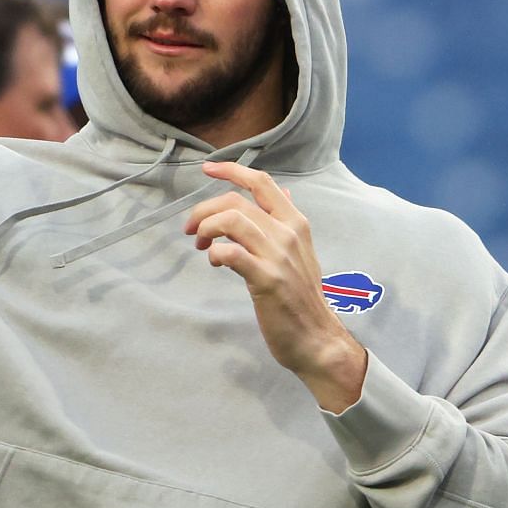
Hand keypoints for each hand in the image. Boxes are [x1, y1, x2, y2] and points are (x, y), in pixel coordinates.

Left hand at [184, 161, 367, 411]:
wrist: (316, 338)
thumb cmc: (302, 297)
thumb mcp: (303, 251)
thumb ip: (288, 221)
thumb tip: (284, 191)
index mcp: (296, 223)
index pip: (262, 183)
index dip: (231, 170)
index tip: (208, 169)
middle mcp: (288, 234)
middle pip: (236, 202)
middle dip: (204, 210)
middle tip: (191, 230)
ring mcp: (278, 256)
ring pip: (231, 221)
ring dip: (206, 229)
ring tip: (201, 246)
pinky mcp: (267, 280)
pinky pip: (232, 253)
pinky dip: (216, 252)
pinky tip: (215, 261)